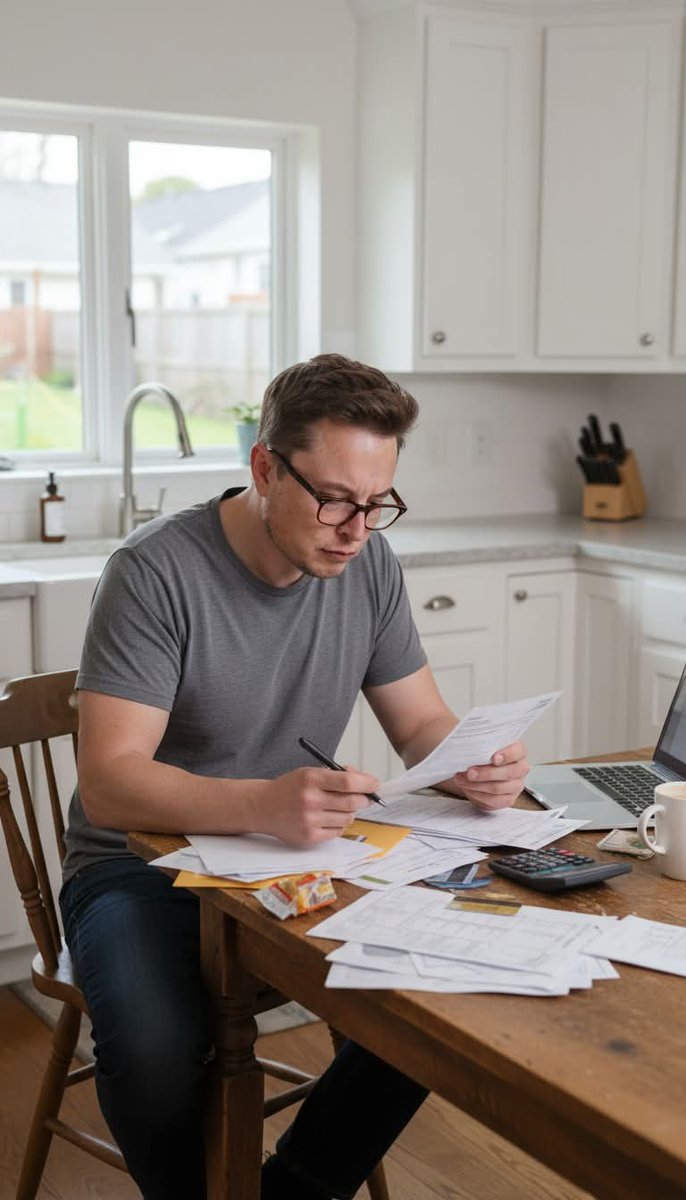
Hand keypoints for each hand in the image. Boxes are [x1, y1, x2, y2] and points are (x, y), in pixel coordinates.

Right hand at [251, 766, 378, 845]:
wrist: (263, 807)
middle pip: (352, 801)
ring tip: (339, 807)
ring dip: (350, 812)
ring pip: (348, 818)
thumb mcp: (309, 772)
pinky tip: (329, 818)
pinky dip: (339, 825)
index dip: (367, 783)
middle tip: (364, 797)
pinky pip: (337, 832)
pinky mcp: (309, 837)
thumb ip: (336, 775)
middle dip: (364, 799)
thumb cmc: (290, 788)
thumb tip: (364, 781)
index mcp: (311, 779)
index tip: (375, 784)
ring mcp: (309, 820)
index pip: (349, 782)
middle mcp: (310, 800)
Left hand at [444, 741, 528, 810]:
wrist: (478, 772)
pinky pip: (494, 801)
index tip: (494, 758)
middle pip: (508, 773)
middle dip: (486, 773)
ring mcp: (516, 785)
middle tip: (470, 772)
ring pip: (499, 788)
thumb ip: (480, 745)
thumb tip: (465, 743)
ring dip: (477, 785)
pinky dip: (477, 795)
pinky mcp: (508, 799)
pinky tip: (467, 789)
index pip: (517, 752)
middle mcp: (521, 768)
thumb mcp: (482, 746)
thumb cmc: (483, 756)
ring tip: (461, 780)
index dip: (507, 755)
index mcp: (518, 751)